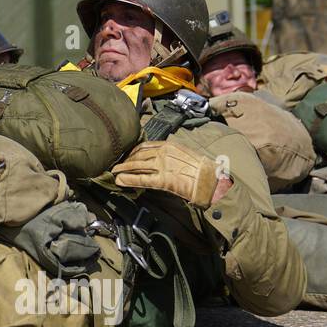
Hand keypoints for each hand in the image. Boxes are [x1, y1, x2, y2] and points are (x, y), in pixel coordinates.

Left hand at [111, 140, 230, 207]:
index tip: (126, 156)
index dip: (132, 152)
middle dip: (125, 160)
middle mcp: (164, 153)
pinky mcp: (163, 180)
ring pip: (136, 165)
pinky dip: (128, 179)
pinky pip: (141, 179)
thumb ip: (170, 156)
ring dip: (123, 169)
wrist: (213, 181)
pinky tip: (120, 180)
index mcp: (169, 146)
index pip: (144, 146)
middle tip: (116, 164)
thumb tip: (158, 160)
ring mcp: (163, 166)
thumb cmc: (202, 170)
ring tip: (114, 172)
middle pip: (138, 155)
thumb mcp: (184, 156)